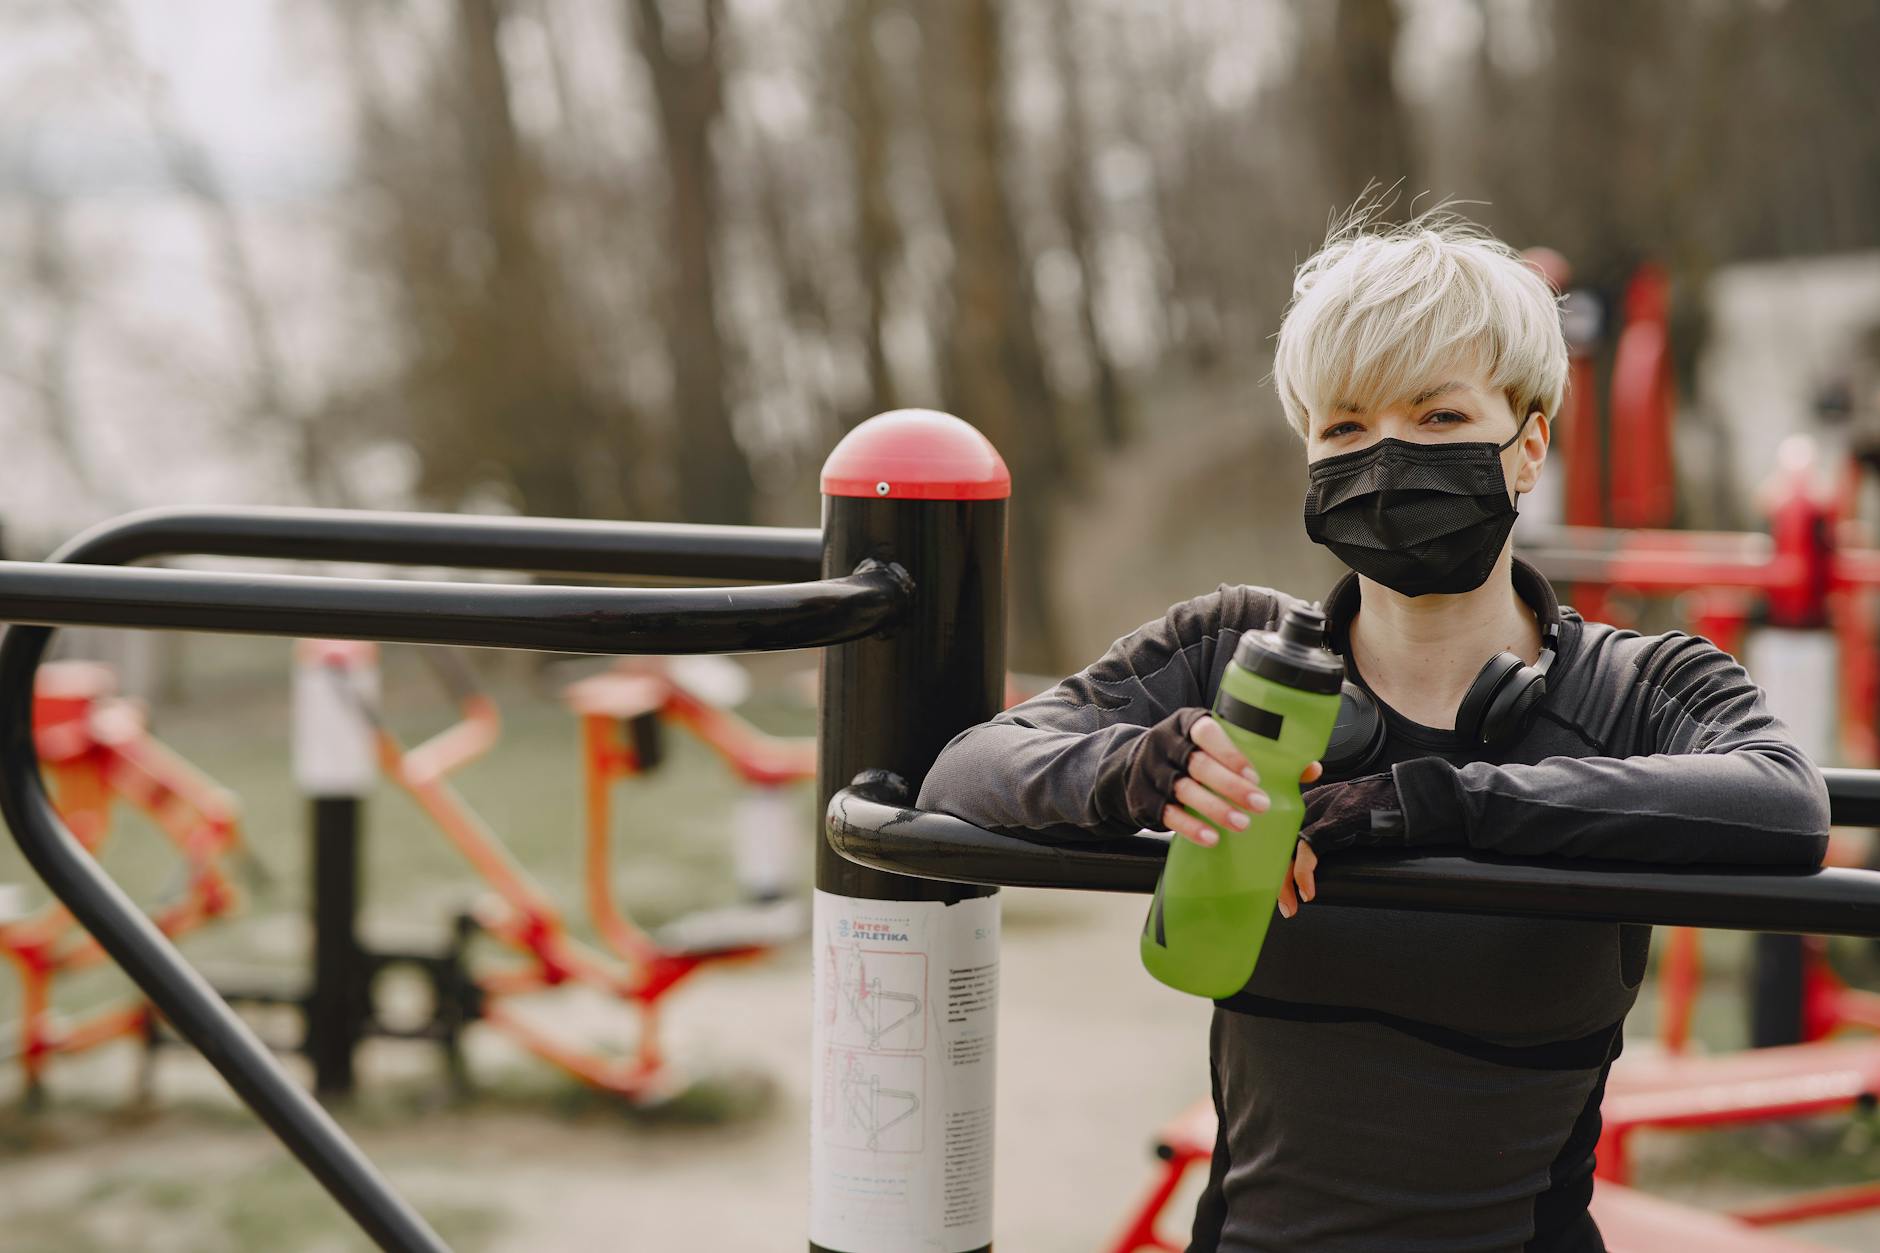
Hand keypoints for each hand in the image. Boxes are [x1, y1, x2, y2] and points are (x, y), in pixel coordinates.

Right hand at [1161, 713, 1323, 847]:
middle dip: (1231, 786)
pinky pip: (1168, 814)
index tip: (1255, 774)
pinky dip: (1190, 827)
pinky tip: (1211, 838)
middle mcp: (1169, 746)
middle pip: (1199, 764)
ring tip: (1242, 825)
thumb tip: (1309, 769)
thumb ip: (1257, 754)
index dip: (1230, 753)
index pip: (1207, 732)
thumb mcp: (1214, 745)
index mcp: (1188, 725)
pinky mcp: (1145, 799)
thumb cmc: (1189, 754)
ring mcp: (1154, 773)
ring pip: (1185, 790)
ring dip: (1215, 809)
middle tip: (1260, 804)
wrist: (1134, 767)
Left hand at [1279, 770, 1402, 918]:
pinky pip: (1307, 851)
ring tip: (1290, 905)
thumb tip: (1317, 863)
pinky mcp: (1333, 822)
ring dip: (1285, 882)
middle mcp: (1310, 804)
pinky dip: (1303, 875)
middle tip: (1282, 900)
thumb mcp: (1348, 822)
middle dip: (1275, 874)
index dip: (1275, 858)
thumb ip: (1329, 833)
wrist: (1408, 798)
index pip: (1280, 833)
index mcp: (1311, 803)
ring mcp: (1319, 811)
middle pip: (1277, 841)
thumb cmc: (1384, 810)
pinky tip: (1307, 892)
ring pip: (1286, 848)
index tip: (1277, 882)